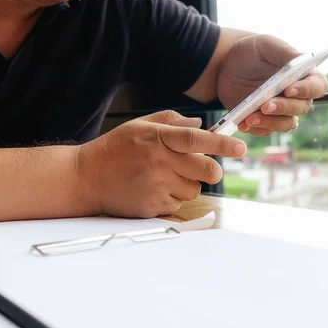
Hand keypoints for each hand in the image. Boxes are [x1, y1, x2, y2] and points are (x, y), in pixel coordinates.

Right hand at [78, 110, 246, 217]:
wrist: (87, 178)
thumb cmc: (114, 150)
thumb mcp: (139, 126)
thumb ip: (171, 121)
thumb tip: (200, 124)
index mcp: (157, 138)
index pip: (196, 139)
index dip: (222, 143)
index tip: (240, 146)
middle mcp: (159, 162)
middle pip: (205, 170)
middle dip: (212, 170)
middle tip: (203, 168)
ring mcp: (156, 186)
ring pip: (194, 189)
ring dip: (187, 184)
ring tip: (165, 177)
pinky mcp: (152, 205)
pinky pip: (177, 203)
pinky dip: (172, 197)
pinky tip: (153, 188)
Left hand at [217, 34, 327, 136]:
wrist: (225, 67)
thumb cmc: (250, 52)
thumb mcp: (264, 45)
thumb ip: (284, 50)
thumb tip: (305, 58)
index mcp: (303, 75)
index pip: (317, 86)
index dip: (307, 90)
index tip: (289, 89)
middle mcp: (296, 95)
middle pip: (301, 108)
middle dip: (284, 108)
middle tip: (265, 106)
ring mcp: (280, 110)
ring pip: (285, 124)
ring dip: (269, 123)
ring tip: (249, 118)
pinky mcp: (264, 121)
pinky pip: (265, 131)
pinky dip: (254, 129)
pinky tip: (242, 123)